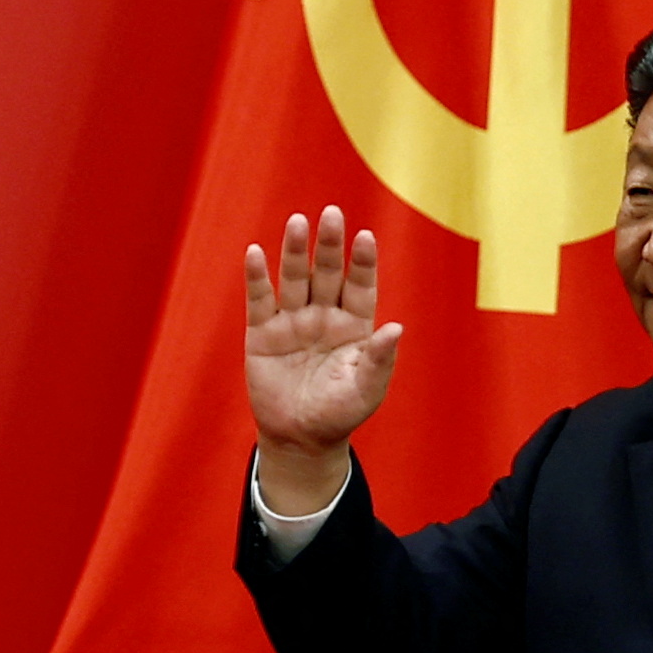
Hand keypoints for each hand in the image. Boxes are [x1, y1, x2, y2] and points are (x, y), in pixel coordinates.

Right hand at [244, 205, 401, 512]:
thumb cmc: (341, 413)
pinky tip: (256, 252)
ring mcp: (293, 321)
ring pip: (295, 279)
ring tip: (298, 222)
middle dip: (330, 245)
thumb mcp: (366, 389)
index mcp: (354, 325)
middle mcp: (324, 315)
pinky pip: (260, 300)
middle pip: (328, 272)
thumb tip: (397, 328)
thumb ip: (379, 359)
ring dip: (296, 251)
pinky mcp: (263, 334)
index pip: (360, 285)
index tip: (365, 236)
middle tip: (332, 213)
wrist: (301, 439)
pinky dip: (257, 276)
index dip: (363, 262)